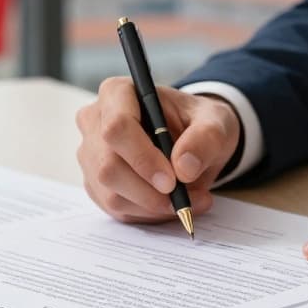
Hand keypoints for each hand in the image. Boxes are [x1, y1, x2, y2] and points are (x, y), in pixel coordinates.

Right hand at [76, 77, 240, 222]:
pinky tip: (169, 204)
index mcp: (118, 93)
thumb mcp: (215, 122)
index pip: (117, 127)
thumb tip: (185, 167)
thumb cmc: (197, 123)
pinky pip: (115, 208)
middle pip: (109, 166)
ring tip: (188, 200)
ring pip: (110, 192)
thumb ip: (206, 138)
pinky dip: (147, 213)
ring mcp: (91, 155)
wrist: (191, 140)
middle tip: (185, 199)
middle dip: (149, 191)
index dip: (142, 158)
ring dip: (152, 206)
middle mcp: (95, 122)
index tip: (172, 180)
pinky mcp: (96, 183)